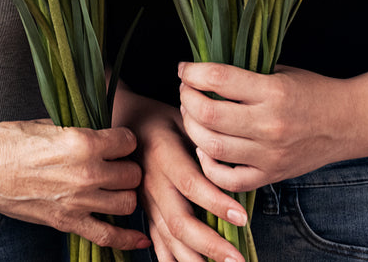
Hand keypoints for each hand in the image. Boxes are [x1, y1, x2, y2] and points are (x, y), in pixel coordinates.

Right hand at [0, 120, 149, 250]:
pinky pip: (107, 236)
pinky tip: (141, 239)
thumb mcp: (49, 124)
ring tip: (114, 188)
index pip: (128, 141)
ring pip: (127, 203)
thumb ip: (80, 131)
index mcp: (82, 143)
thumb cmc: (9, 141)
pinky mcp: (67, 222)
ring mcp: (78, 202)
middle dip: (126, 167)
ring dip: (124, 195)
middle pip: (132, 173)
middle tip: (115, 164)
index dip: (124, 140)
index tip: (117, 141)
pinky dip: (127, 240)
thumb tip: (100, 131)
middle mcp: (86, 173)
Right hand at [128, 96, 247, 261]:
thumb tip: (235, 163)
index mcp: (164, 155)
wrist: (126, 123)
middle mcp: (152, 182)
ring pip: (168, 237)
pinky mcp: (145, 212)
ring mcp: (146, 201)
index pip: (191, 184)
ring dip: (194, 259)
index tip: (242, 218)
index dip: (216, 203)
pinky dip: (172, 260)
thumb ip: (204, 141)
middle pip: (179, 220)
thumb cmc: (163, 120)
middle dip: (210, 244)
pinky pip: (157, 242)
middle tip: (236, 259)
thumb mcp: (183, 119)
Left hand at [178, 63, 350, 191]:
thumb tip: (201, 72)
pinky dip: (208, 165)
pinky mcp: (271, 176)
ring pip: (212, 147)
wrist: (347, 123)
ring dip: (192, 128)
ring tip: (191, 115)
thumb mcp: (281, 72)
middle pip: (209, 114)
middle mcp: (270, 125)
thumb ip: (245, 74)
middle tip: (185, 91)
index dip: (192, 72)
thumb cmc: (312, 91)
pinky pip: (227, 179)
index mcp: (274, 92)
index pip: (219, 79)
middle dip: (186, 98)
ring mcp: (270, 155)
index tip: (185, 69)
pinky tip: (205, 148)